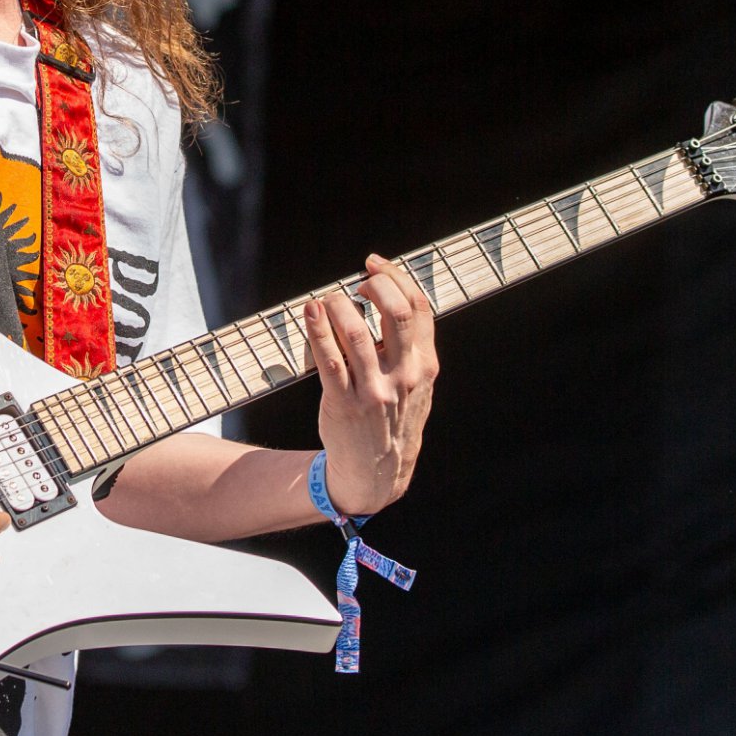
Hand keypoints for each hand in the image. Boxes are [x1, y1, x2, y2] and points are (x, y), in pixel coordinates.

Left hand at [307, 253, 436, 515]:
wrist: (376, 472)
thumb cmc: (393, 418)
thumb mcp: (416, 384)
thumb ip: (411, 346)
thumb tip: (391, 293)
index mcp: (425, 366)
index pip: (419, 308)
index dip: (396, 276)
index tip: (373, 264)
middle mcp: (404, 376)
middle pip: (396, 313)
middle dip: (374, 285)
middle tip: (356, 283)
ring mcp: (374, 390)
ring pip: (356, 333)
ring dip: (338, 305)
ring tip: (328, 300)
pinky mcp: (343, 402)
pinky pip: (328, 359)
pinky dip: (317, 329)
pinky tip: (311, 312)